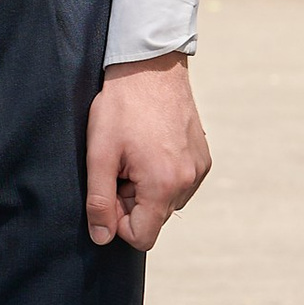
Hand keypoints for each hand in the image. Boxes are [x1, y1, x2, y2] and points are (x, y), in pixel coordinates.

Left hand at [85, 55, 210, 251]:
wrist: (150, 67)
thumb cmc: (122, 107)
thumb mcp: (100, 154)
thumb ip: (100, 201)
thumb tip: (102, 238)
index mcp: (164, 185)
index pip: (143, 236)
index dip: (117, 223)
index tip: (107, 193)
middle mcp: (189, 181)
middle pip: (154, 218)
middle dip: (131, 202)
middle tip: (118, 166)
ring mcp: (200, 168)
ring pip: (166, 202)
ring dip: (146, 189)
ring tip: (133, 154)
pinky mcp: (203, 156)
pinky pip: (180, 183)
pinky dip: (161, 175)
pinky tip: (148, 147)